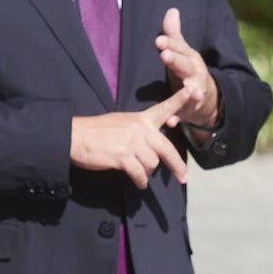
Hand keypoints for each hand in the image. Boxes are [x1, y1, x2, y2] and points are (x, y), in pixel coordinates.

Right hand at [70, 87, 195, 187]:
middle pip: (167, 149)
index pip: (165, 107)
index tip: (195, 90)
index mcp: (141, 118)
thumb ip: (140, 131)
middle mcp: (140, 129)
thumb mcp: (123, 123)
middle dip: (177, 166)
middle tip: (183, 178)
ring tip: (138, 173)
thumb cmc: (98, 132)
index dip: (181, 99)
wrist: (77, 135)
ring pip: (152, 164)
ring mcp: (132, 142)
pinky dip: (140, 181)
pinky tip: (138, 183)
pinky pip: (139, 173)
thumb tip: (152, 147)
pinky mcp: (123, 156)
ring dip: (146, 172)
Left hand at [155, 7, 220, 128]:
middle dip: (175, 60)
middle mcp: (194, 73)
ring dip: (189, 92)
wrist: (208, 98)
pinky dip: (178, 118)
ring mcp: (194, 91)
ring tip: (188, 90)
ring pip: (192, 90)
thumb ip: (174, 34)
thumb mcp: (182, 52)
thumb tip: (171, 10)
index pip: (179, 48)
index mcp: (189, 58)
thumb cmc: (188, 71)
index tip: (159, 39)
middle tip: (165, 54)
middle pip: (185, 65)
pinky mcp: (190, 110)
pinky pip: (183, 115)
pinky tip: (171, 122)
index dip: (170, 43)